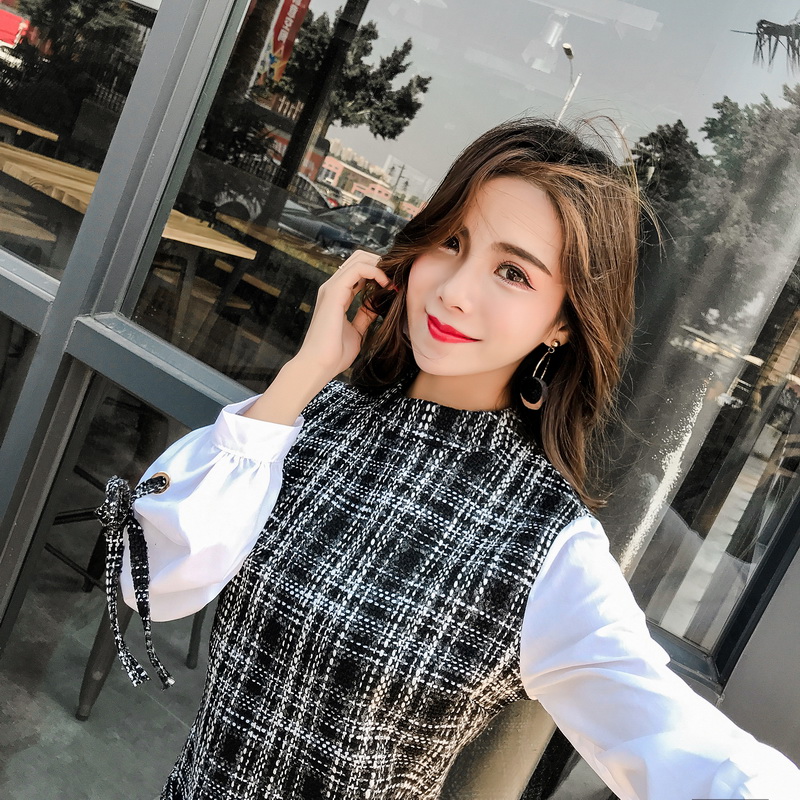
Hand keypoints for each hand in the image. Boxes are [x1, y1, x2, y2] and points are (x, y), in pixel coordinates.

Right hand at [292, 250, 393, 380]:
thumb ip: (365, 315)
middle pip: (358, 259)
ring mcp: (332, 288)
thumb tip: (377, 305)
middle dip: (380, 264)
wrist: (320, 365)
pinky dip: (375, 272)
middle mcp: (333, 288)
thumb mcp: (357, 331)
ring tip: (393, 281)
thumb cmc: (335, 353)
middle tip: (396, 279)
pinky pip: (357, 269)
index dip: (378, 273)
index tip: (394, 285)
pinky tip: (385, 284)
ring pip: (358, 259)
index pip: (358, 271)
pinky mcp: (334, 292)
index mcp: (337, 296)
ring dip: (380, 266)